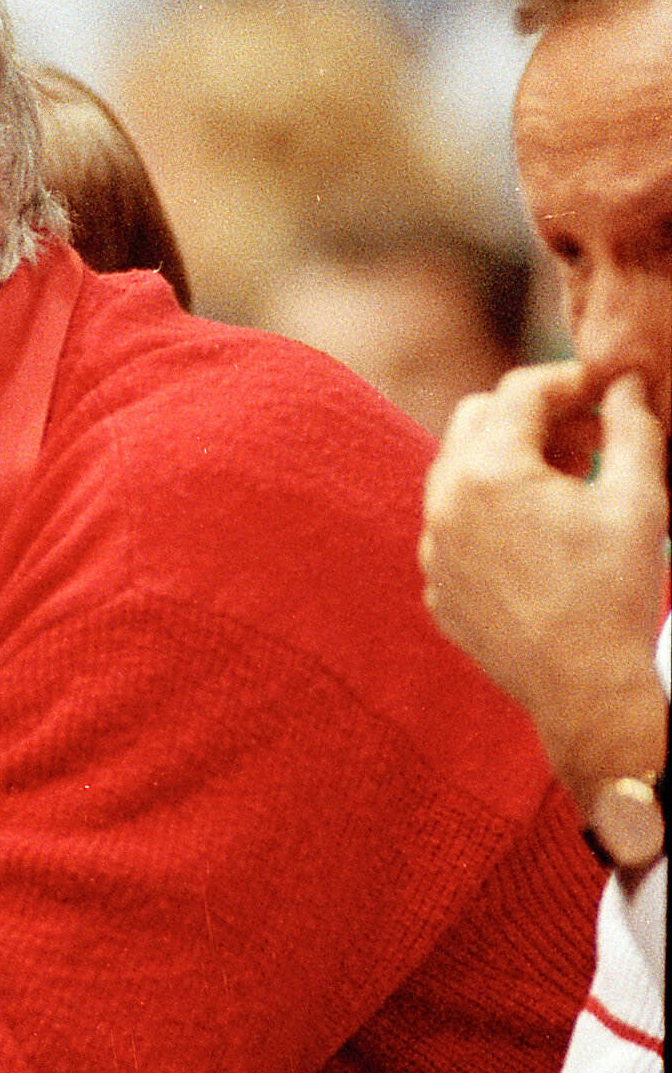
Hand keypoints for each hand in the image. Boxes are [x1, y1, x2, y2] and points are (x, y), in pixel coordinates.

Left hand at [421, 366, 667, 810]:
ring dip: (508, 461)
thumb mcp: (639, 496)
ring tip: (568, 485)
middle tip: (587, 438)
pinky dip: (489, 513)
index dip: (569, 380)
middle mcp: (444, 504)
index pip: (520, 390)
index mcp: (489, 472)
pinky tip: (540, 537)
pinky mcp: (437, 588)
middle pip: (476, 419)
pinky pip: (453, 528)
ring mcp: (434, 550)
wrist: (585, 691)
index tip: (605, 394)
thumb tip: (624, 384)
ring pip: (458, 473)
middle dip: (531, 415)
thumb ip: (632, 424)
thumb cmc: (615, 593)